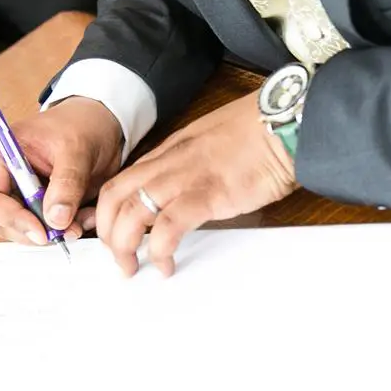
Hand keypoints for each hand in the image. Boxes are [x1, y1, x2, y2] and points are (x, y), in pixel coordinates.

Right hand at [0, 97, 125, 244]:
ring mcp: (23, 194)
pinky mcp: (42, 205)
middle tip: (67, 231)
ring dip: (54, 233)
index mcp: (1, 155)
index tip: (41, 231)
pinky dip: (67, 229)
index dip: (11, 219)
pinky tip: (87, 216)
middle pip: (4, 221)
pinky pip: (48, 228)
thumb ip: (67, 183)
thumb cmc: (81, 124)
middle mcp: (6, 178)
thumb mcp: (77, 149)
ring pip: (26, 230)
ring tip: (84, 219)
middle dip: (35, 231)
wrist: (100, 121)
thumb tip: (55, 219)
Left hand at [96, 91, 296, 276]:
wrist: (285, 123)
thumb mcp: (211, 145)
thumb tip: (184, 193)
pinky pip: (169, 226)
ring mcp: (186, 178)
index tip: (108, 233)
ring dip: (124, 246)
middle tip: (118, 256)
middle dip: (106, 233)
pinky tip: (165, 263)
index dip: (106, 212)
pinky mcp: (208, 195)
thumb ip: (192, 166)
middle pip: (114, 198)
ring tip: (133, 266)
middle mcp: (169, 163)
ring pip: (132, 213)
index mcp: (169, 151)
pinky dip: (160, 249)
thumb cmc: (258, 132)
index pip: (120, 182)